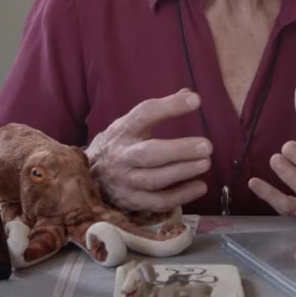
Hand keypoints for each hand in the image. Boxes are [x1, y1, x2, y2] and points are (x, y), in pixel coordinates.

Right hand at [86, 89, 212, 212]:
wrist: (88, 177)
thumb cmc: (118, 146)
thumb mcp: (130, 125)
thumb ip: (158, 111)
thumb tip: (188, 94)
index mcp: (122, 131)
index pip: (144, 114)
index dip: (169, 107)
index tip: (195, 100)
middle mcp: (122, 156)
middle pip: (150, 153)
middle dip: (180, 150)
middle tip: (207, 145)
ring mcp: (125, 181)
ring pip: (154, 179)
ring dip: (182, 171)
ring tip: (206, 163)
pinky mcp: (131, 202)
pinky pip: (157, 202)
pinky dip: (180, 196)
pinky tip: (200, 187)